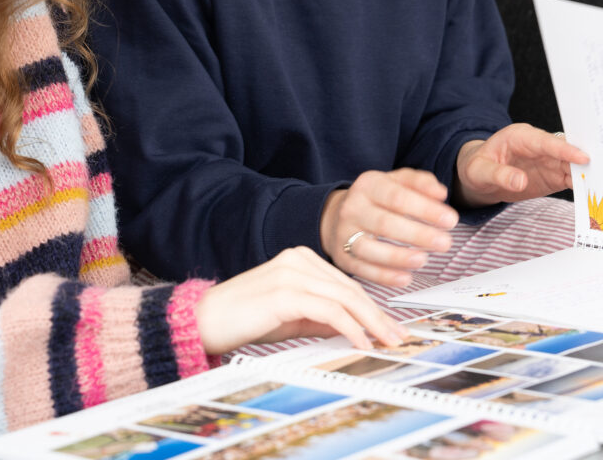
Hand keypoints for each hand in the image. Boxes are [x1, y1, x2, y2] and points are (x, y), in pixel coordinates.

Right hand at [193, 247, 407, 353]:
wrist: (203, 321)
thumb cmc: (243, 320)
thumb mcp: (291, 318)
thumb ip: (321, 319)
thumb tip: (353, 329)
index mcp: (300, 259)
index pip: (346, 285)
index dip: (372, 308)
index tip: (391, 328)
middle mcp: (299, 259)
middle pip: (351, 289)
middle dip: (379, 316)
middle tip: (399, 337)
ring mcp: (292, 273)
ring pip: (345, 298)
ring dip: (371, 323)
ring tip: (387, 342)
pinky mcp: (285, 292)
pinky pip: (329, 310)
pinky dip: (350, 328)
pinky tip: (360, 342)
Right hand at [320, 168, 458, 287]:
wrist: (335, 215)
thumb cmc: (376, 199)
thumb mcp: (395, 181)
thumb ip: (419, 183)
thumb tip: (441, 193)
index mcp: (368, 185)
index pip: (398, 197)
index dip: (425, 209)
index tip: (451, 220)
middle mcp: (353, 208)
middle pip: (385, 223)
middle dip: (418, 234)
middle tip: (445, 243)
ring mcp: (344, 234)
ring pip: (370, 248)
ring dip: (398, 257)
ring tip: (424, 260)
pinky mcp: (342, 257)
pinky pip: (363, 270)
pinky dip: (384, 276)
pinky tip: (405, 278)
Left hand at [452, 123, 588, 208]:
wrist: (479, 177)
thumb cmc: (477, 168)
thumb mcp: (479, 171)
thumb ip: (499, 175)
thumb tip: (519, 181)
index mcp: (521, 136)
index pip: (546, 142)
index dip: (565, 149)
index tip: (583, 157)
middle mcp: (539, 146)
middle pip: (566, 151)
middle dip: (585, 158)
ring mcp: (548, 161)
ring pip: (572, 166)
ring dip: (588, 174)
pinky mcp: (552, 176)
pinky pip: (570, 180)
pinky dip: (583, 186)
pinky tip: (597, 193)